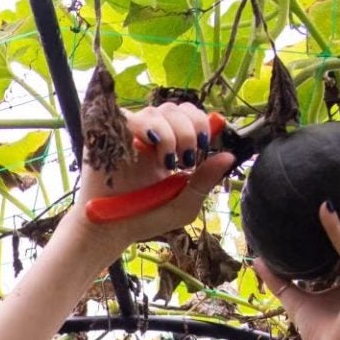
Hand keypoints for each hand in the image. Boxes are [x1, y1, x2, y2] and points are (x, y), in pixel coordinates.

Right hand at [71, 102, 234, 251]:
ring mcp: (130, 134)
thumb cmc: (145, 218)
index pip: (189, 115)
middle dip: (191, 130)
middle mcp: (150, 135)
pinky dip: (150, 129)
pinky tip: (154, 150)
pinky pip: (133, 118)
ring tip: (168, 162)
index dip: (202, 123)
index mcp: (170, 146)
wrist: (112, 230)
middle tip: (188, 160)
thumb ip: (205, 181)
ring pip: (158, 111)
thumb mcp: (184, 204)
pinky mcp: (110, 135)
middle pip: (177, 109)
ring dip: (172, 134)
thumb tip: (229, 156)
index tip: (205, 145)